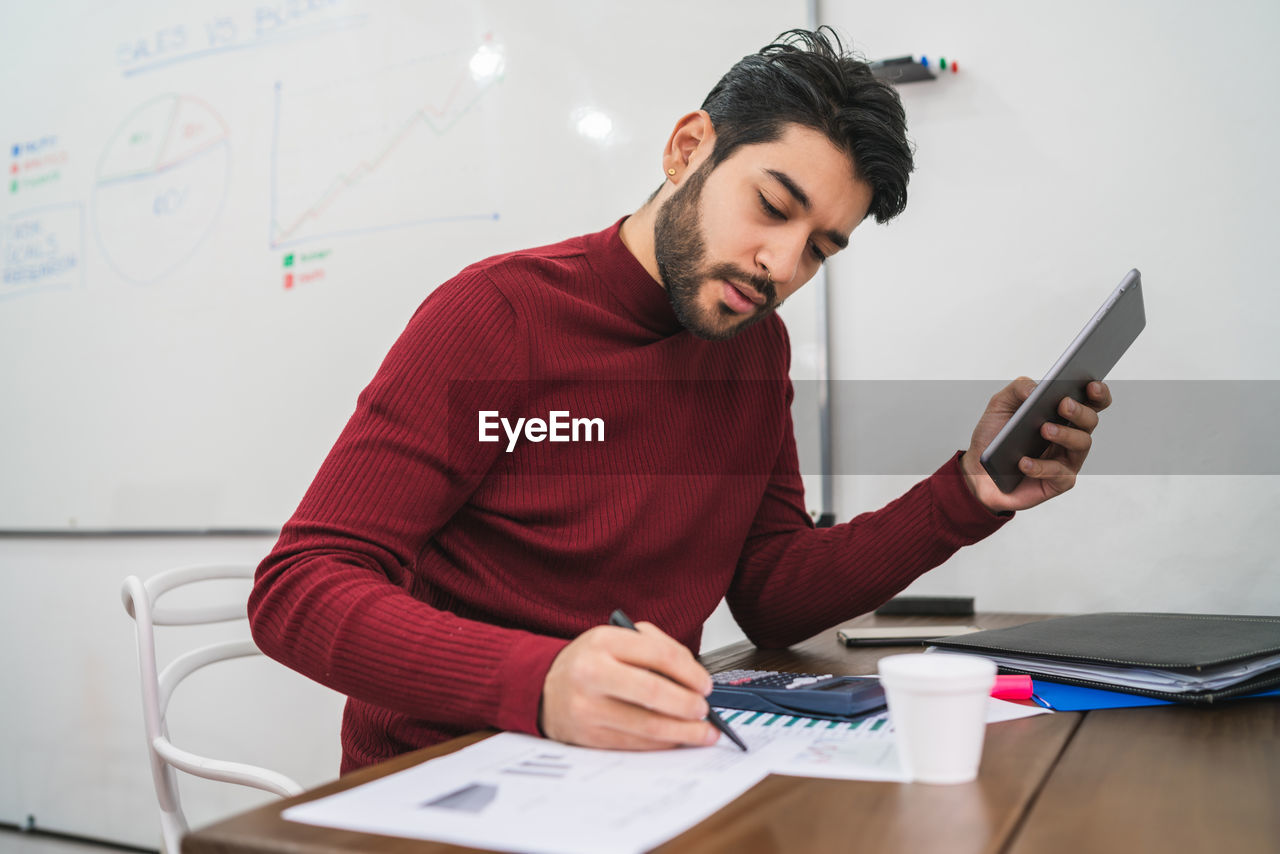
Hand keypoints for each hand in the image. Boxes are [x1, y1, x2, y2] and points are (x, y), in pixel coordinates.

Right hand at [539, 621, 719, 749]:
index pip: (659, 654)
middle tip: (704, 709)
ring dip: (683, 731)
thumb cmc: (590, 662)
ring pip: (647, 725)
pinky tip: (677, 739)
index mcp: (603, 641)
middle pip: (653, 691)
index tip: (705, 684)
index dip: (690, 672)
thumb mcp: (615, 638)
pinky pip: (636, 744)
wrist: (547, 688)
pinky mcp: (589, 737)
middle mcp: (592, 673)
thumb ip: (655, 646)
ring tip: (702, 731)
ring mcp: (588, 708)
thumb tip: (695, 676)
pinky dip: (662, 744)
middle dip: (687, 704)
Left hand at [960, 378, 1112, 513]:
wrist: (976, 468)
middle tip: (1063, 404)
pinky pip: (1058, 474)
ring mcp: (1067, 459)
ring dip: (1065, 434)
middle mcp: (1071, 435)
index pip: (1092, 401)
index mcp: (1063, 414)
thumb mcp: (1000, 404)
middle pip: (1090, 420)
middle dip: (1080, 411)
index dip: (1098, 392)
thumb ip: (1018, 388)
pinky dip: (1041, 467)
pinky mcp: (1058, 482)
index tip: (1092, 385)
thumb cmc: (994, 434)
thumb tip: (1036, 389)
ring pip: (1081, 444)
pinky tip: (1024, 462)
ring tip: (1044, 429)